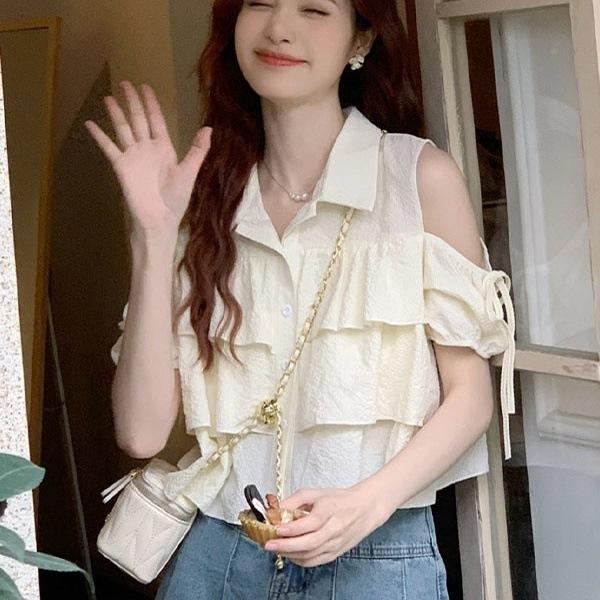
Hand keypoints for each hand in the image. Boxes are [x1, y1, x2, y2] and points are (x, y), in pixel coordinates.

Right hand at [84, 80, 212, 236]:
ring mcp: (133, 156)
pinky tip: (90, 123)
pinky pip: (109, 147)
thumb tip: (209, 128)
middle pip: (138, 119)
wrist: (159, 220)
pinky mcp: (121, 166)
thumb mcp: (190, 172)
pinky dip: (99, 135)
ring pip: (123, 128)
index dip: (151, 103)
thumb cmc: (175, 200)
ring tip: (108, 97)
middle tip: (125, 83)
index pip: (156, 120)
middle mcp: (147, 149)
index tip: (145, 87)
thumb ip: (198, 150)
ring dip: (116, 113)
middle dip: (132, 101)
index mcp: (164, 149)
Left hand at [263, 484, 389, 567]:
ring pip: (311, 555)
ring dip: (290, 554)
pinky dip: (300, 560)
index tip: (277, 529)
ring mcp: (335, 543)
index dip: (292, 528)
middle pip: (309, 543)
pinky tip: (290, 554)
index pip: (310, 523)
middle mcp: (334, 529)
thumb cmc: (339, 499)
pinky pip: (315, 561)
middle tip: (269, 544)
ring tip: (276, 548)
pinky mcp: (336, 553)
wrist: (365, 508)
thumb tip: (275, 509)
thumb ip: (294, 501)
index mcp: (329, 510)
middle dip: (286, 546)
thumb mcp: (315, 493)